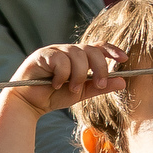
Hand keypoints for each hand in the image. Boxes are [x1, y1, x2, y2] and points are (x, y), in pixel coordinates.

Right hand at [9, 43, 125, 114]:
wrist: (28, 105)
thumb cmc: (52, 97)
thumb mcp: (80, 93)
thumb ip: (99, 87)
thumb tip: (123, 81)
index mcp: (77, 57)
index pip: (98, 47)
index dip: (112, 50)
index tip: (124, 59)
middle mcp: (66, 50)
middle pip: (91, 49)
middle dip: (99, 68)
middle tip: (100, 85)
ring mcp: (53, 51)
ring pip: (77, 55)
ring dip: (79, 75)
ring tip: (72, 88)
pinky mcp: (41, 55)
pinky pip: (61, 60)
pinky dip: (62, 74)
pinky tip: (55, 84)